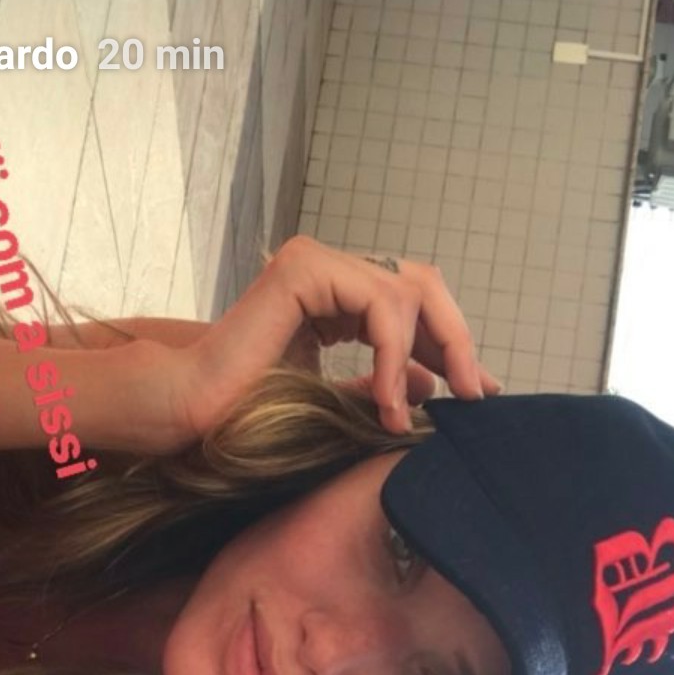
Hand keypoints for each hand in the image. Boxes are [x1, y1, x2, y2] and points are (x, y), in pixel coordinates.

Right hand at [156, 236, 499, 447]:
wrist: (195, 413)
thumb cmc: (250, 412)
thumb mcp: (334, 400)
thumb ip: (381, 386)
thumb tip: (435, 383)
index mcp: (333, 293)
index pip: (410, 305)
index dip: (450, 345)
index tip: (478, 391)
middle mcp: (326, 268)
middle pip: (422, 285)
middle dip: (456, 341)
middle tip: (476, 394)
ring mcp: (315, 261)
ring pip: (407, 291)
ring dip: (429, 353)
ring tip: (423, 412)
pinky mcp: (305, 267)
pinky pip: (378, 303)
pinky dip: (394, 354)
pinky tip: (388, 401)